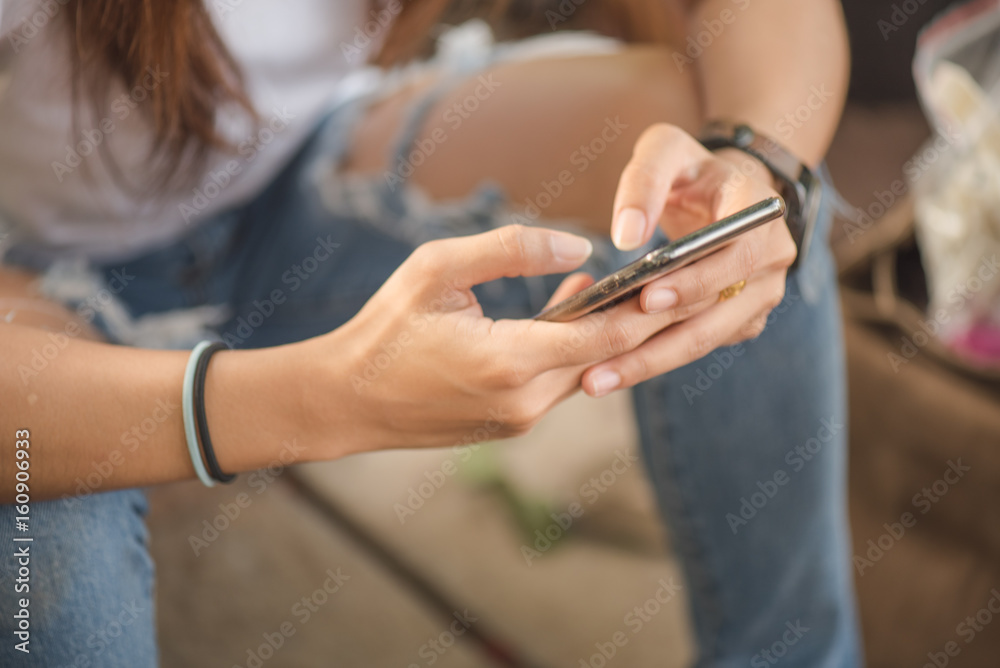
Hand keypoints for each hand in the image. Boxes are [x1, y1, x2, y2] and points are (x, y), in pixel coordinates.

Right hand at [305, 225, 691, 453]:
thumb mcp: (438, 268)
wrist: (347, 400)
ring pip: (584, 371)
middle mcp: (524, 401)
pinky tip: (570, 312)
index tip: (681, 275)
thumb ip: (512, 249)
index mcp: (509, 362)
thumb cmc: (386, 329)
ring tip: (626, 285)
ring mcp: (519, 421)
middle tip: (672, 275)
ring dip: (603, 332)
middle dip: (638, 317)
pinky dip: (573, 350)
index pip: (605, 337)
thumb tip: (581, 249)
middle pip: (605, 357)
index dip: (647, 306)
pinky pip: (558, 383)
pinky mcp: (510, 426)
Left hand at [582, 123, 796, 396]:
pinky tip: (609, 371)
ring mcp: (760, 296)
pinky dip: (653, 359)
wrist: (720, 190)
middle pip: (716, 313)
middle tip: (598, 364)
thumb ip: (643, 182)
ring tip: (594, 381)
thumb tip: (625, 236)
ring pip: (703, 340)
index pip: (736, 256)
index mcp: (760, 213)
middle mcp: (772, 259)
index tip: (647, 298)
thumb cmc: (688, 168)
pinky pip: (696, 345)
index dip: (694, 281)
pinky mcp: (740, 320)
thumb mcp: (664, 149)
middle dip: (656, 342)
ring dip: (648, 364)